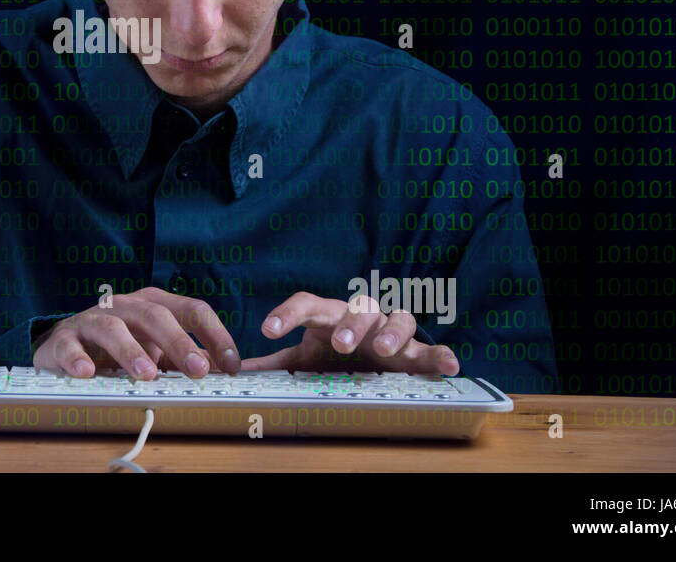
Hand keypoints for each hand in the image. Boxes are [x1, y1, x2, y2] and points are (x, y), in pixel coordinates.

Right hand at [32, 286, 241, 379]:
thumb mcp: (157, 349)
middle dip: (179, 342)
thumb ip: (185, 358)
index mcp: (154, 304)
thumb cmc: (120, 346)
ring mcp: (94, 320)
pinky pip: (70, 345)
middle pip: (156, 315)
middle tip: (197, 370)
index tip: (232, 365)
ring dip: (132, 351)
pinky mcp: (65, 338)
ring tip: (147, 374)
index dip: (215, 334)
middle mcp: (126, 306)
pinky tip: (87, 372)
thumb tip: (224, 372)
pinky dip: (78, 358)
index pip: (192, 310)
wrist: (66, 344)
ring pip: (114, 328)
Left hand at [241, 291, 458, 375]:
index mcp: (327, 316)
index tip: (266, 330)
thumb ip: (268, 365)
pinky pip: (432, 349)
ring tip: (384, 351)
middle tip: (341, 344)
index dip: (286, 314)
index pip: (306, 304)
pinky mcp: (416, 352)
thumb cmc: (331, 356)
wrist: (367, 362)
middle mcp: (360, 317)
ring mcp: (390, 332)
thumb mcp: (299, 360)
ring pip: (397, 317)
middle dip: (349, 324)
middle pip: (356, 308)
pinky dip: (441, 355)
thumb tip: (225, 370)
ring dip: (392, 332)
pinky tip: (450, 365)